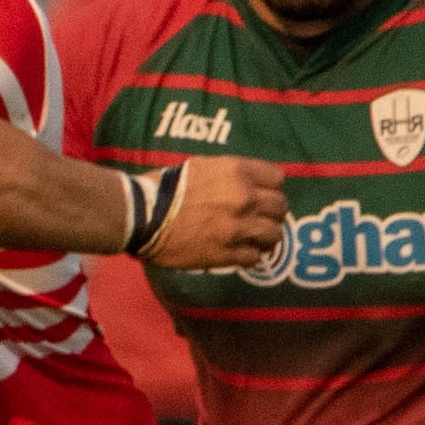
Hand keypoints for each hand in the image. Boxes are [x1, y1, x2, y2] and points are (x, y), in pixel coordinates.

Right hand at [138, 157, 286, 270]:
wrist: (143, 217)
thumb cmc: (165, 188)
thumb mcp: (201, 167)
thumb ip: (228, 175)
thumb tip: (241, 184)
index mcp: (238, 173)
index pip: (277, 178)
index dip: (269, 187)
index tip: (260, 194)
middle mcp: (245, 199)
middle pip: (280, 207)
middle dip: (271, 213)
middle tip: (258, 219)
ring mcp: (239, 228)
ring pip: (274, 235)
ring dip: (265, 237)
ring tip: (254, 240)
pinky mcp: (228, 254)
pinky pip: (254, 258)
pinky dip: (249, 256)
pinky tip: (239, 253)